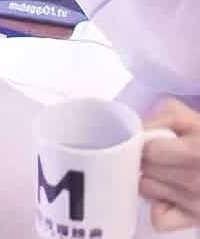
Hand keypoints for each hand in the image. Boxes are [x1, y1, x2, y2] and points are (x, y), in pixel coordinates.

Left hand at [141, 98, 199, 231]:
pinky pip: (159, 219)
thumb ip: (166, 115)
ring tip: (171, 173)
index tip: (153, 141)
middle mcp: (197, 181)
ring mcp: (197, 204)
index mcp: (197, 152)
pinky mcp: (197, 220)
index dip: (147, 143)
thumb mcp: (194, 120)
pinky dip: (161, 207)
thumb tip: (141, 128)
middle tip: (165, 156)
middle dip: (148, 160)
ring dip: (152, 181)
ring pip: (146, 190)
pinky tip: (173, 195)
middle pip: (144, 169)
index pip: (148, 151)